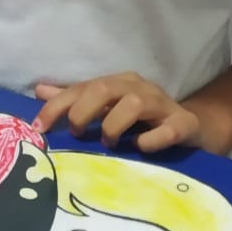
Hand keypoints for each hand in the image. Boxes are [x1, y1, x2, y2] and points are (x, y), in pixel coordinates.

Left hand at [33, 72, 204, 154]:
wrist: (192, 127)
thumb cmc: (143, 119)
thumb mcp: (108, 108)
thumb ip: (75, 100)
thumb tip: (40, 90)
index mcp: (119, 83)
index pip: (82, 88)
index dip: (57, 106)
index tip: (39, 128)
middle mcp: (139, 88)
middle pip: (105, 88)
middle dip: (83, 111)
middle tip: (77, 134)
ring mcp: (163, 105)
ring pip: (134, 103)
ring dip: (114, 125)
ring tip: (109, 144)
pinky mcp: (184, 125)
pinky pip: (168, 129)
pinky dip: (151, 140)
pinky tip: (140, 147)